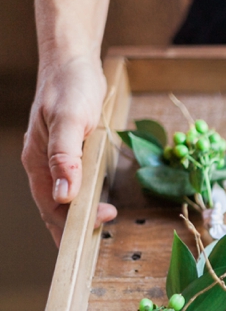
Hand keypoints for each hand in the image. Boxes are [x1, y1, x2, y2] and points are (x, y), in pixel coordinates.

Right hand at [22, 55, 116, 245]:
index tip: (101, 223)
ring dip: (74, 219)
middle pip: (53, 208)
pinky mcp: (69, 153)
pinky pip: (71, 185)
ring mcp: (54, 159)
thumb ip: (65, 155)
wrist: (72, 63)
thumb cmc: (70, 87)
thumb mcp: (68, 119)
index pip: (52, 204)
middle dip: (70, 230)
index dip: (72, 221)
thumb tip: (65, 194)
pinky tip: (90, 207)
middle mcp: (43, 164)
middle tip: (92, 248)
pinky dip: (79, 201)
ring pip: (60, 199)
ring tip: (91, 236)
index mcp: (38, 161)